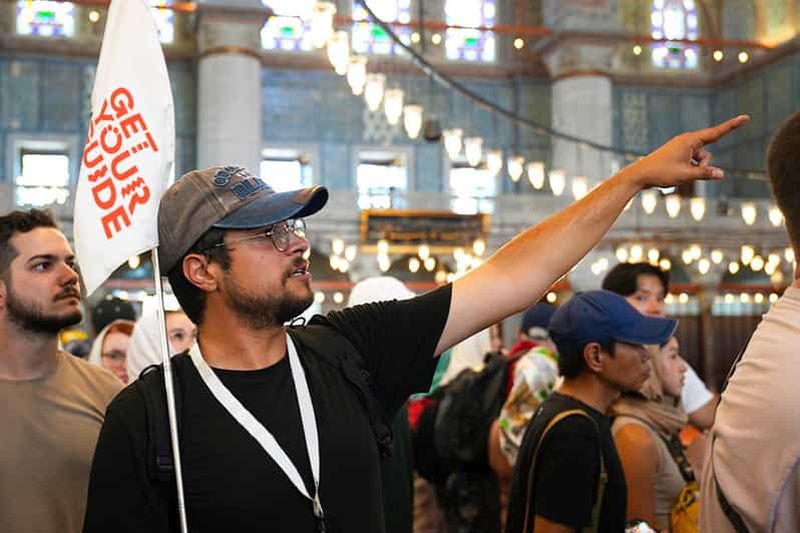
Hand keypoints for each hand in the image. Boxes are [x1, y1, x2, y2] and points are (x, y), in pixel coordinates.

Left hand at [629, 115, 749, 188]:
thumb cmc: (661, 173)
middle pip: (707, 153)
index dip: (732, 126)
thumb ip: (705, 174)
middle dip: (702, 165)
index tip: (746, 118)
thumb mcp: (686, 175)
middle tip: (684, 172)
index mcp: (689, 140)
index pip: (716, 133)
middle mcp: (686, 140)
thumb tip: (721, 174)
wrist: (640, 174)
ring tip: (675, 174)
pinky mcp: (678, 153)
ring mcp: (681, 147)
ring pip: (700, 160)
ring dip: (694, 169)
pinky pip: (692, 162)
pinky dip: (688, 169)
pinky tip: (673, 174)